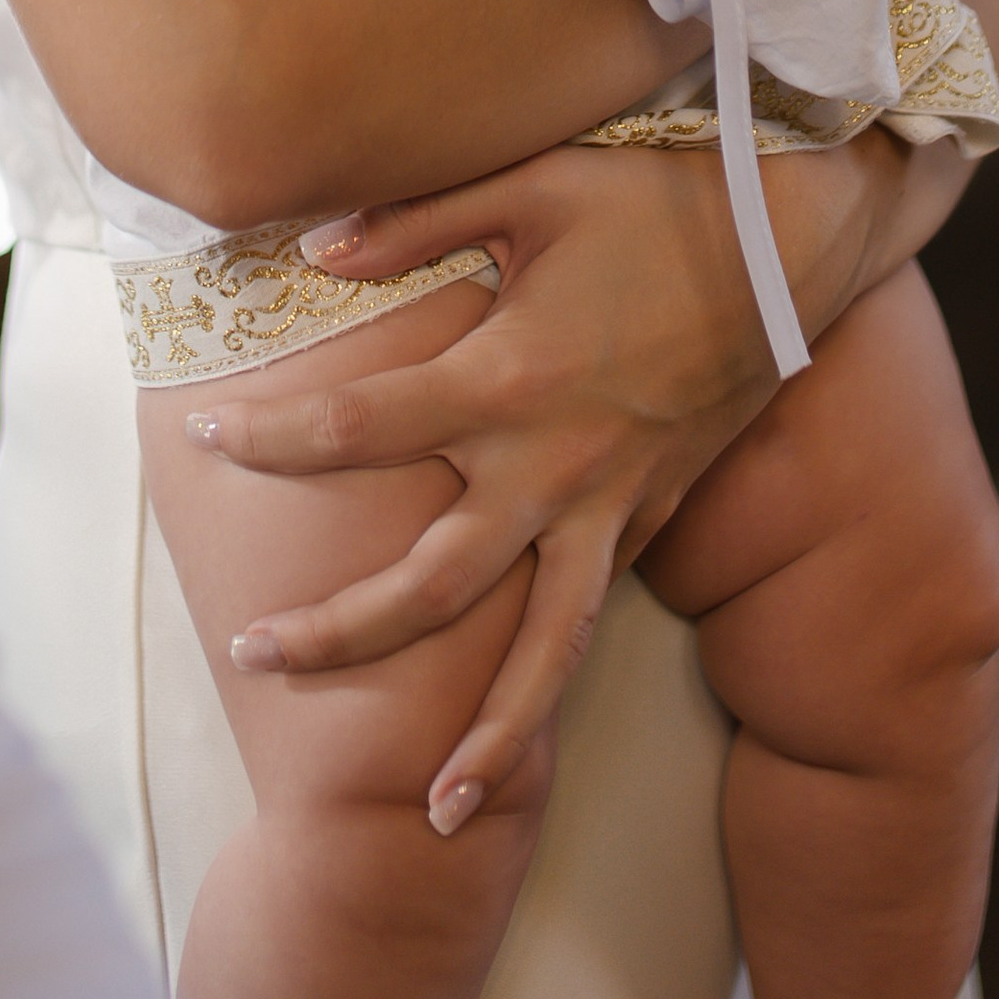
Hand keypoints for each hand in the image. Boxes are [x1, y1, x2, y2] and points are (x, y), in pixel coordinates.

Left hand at [198, 134, 926, 804]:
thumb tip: (313, 249)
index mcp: (509, 378)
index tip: (203, 436)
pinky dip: (552, 674)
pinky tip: (510, 715)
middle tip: (250, 655)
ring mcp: (612, 507)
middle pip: (427, 588)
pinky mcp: (653, 520)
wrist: (795, 245)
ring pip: (543, 654)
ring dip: (488, 738)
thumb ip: (417, 222)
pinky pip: (592, 611)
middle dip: (334, 633)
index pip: (357, 428)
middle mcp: (555, 466)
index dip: (269, 436)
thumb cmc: (657, 199)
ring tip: (434, 814)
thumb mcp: (532, 183)